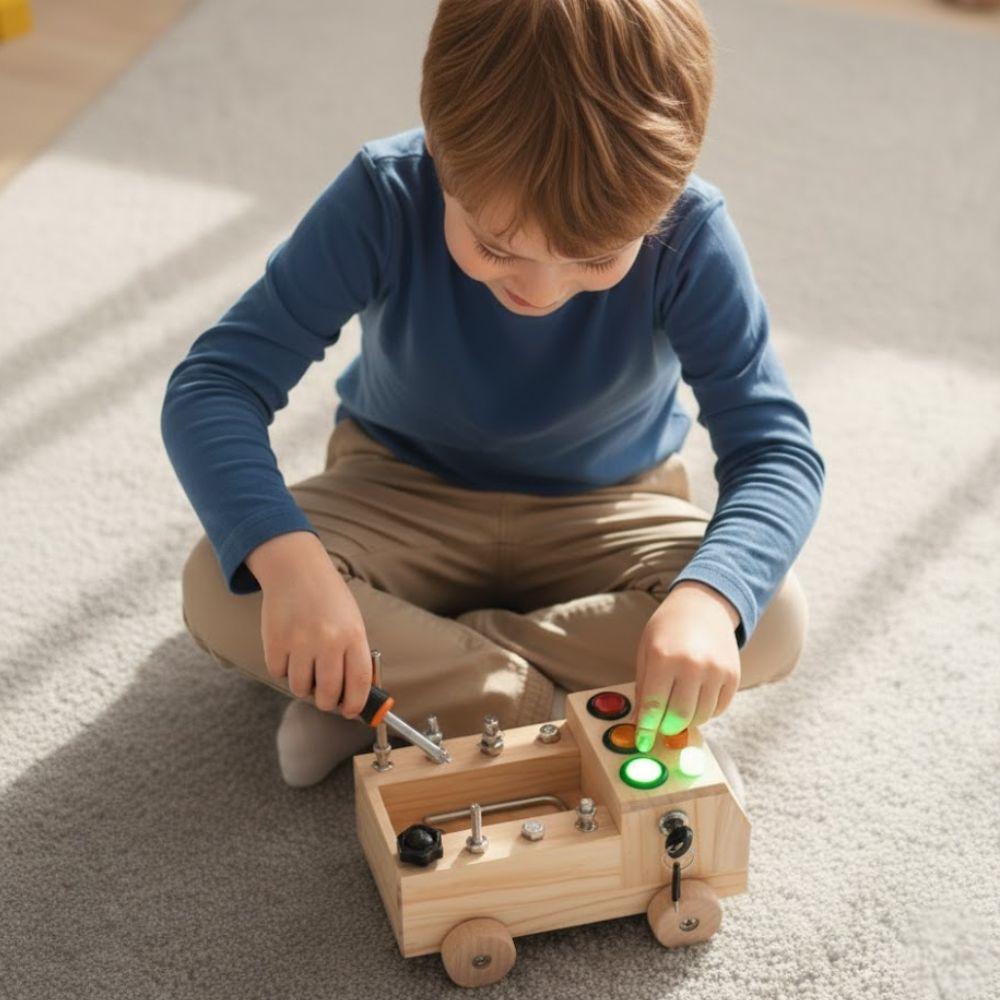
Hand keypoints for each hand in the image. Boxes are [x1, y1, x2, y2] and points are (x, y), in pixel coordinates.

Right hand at [245, 531, 372, 716]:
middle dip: (327, 702)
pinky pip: (278, 674)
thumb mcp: (352, 621)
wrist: (296, 569)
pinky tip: (290, 652)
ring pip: (300, 689)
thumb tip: (355, 695)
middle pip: (328, 694)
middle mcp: (328, 640)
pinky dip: (283, 669)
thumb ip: (355, 655)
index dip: (355, 705)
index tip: (351, 711)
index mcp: (353, 636)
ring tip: (306, 667)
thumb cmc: (329, 599)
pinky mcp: (274, 641)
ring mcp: (300, 642)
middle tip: (325, 696)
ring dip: (303, 686)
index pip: (359, 684)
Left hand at [632, 580, 740, 751]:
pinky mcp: (733, 676)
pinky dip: (706, 712)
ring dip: (687, 720)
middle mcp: (692, 665)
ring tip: (678, 708)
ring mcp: (716, 671)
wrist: (704, 607)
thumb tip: (641, 723)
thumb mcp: (646, 651)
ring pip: (701, 717)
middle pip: (679, 716)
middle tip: (661, 726)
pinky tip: (696, 699)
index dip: (646, 729)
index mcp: (664, 657)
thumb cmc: (668, 629)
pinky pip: (719, 709)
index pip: (654, 706)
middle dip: (667, 728)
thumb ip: (643, 688)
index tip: (642, 742)